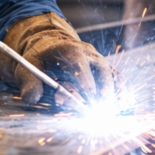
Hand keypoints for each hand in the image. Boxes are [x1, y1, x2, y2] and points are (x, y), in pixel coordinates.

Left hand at [0, 13, 117, 106]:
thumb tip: (31, 98)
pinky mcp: (106, 69)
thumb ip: (29, 82)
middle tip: (102, 111)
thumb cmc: (40, 57)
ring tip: (118, 110)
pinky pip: (120, 79)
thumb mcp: (28, 65)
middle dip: (104, 91)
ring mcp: (100, 61)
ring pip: (114, 74)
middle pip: (102, 70)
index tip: (88, 99)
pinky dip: (124, 92)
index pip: (79, 64)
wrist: (51, 43)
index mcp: (69, 50)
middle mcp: (89, 53)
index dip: (85, 82)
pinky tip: (126, 106)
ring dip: (117, 93)